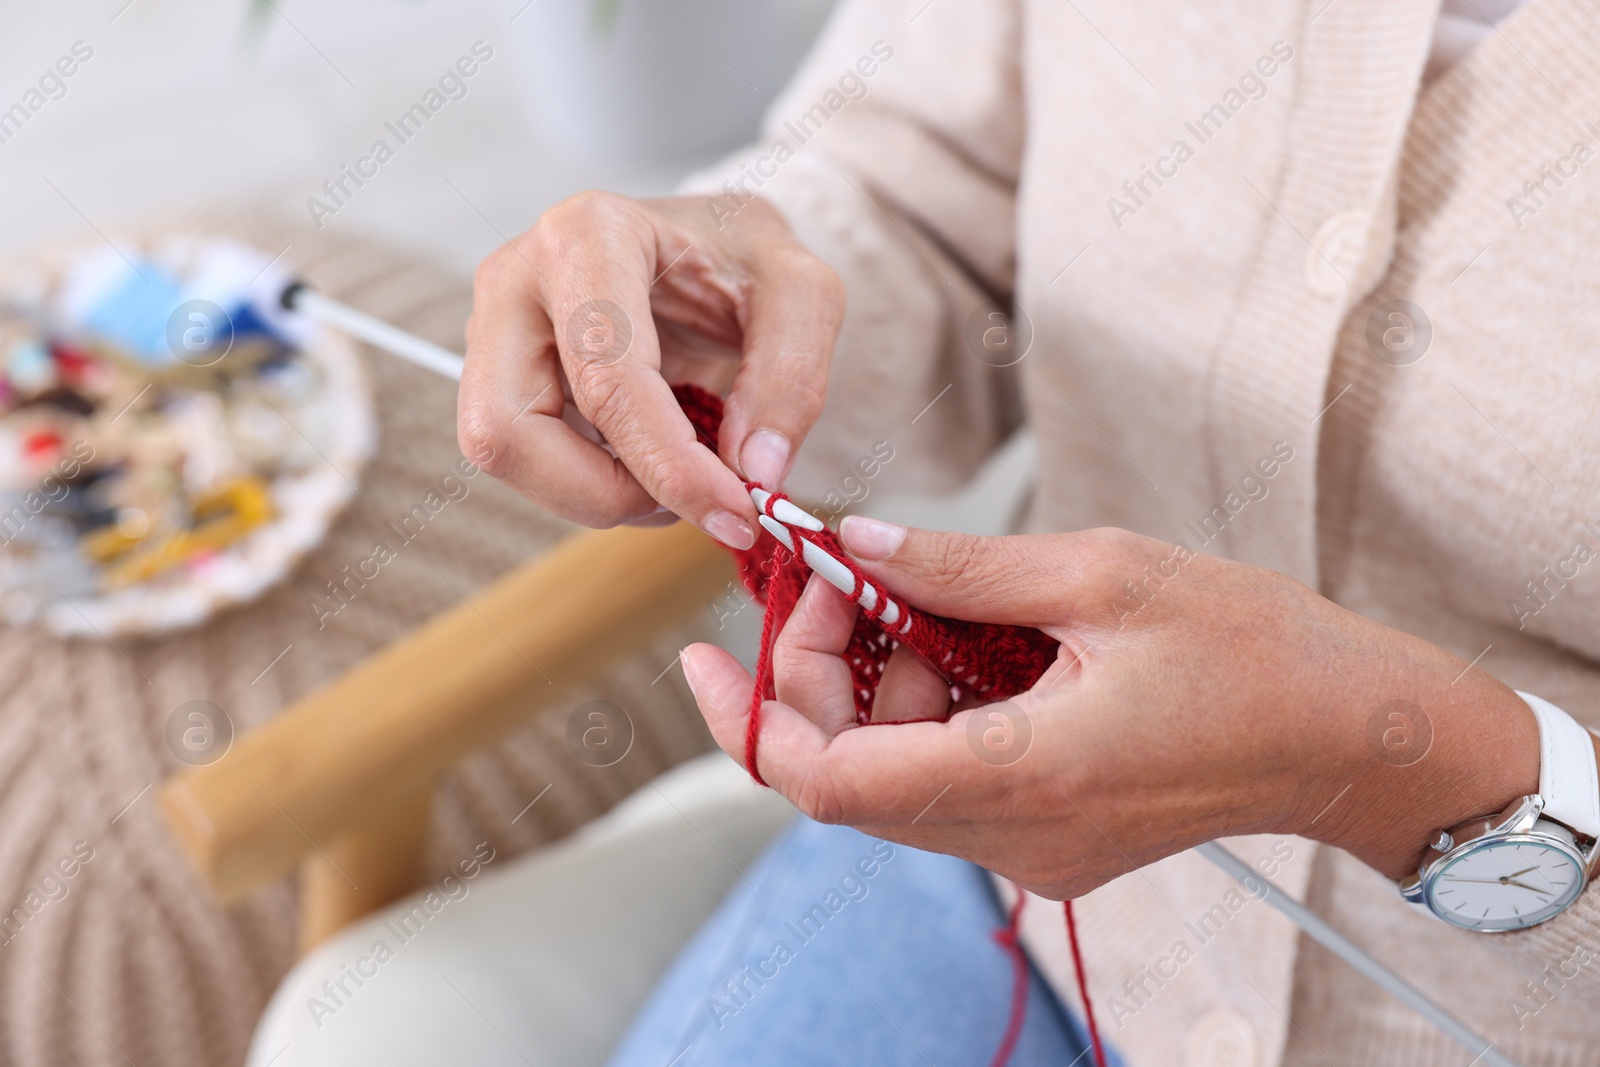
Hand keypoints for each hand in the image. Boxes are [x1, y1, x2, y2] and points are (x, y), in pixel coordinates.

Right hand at [458, 192, 843, 546]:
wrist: (708, 247)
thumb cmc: (745, 258)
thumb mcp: (803, 294)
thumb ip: (791, 379)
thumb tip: (753, 474)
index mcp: (588, 236)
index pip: (607, 379)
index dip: (669, 464)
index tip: (736, 512)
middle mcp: (516, 280)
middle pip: (509, 429)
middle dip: (606, 492)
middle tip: (693, 499)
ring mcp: (494, 331)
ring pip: (504, 456)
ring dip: (598, 496)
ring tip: (679, 479)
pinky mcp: (497, 376)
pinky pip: (526, 461)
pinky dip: (592, 488)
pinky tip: (647, 467)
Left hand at [682, 520, 1541, 898]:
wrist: (1349, 734)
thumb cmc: (1254, 647)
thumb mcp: (1103, 571)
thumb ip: (961, 565)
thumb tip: (854, 543)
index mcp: (1027, 773)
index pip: (828, 782)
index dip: (745, 717)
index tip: (703, 650)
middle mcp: (1019, 835)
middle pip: (845, 777)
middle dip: (813, 675)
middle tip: (837, 578)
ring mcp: (1034, 850)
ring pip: (889, 780)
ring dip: (872, 690)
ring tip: (919, 597)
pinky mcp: (1050, 839)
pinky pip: (943, 784)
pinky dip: (923, 712)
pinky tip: (963, 643)